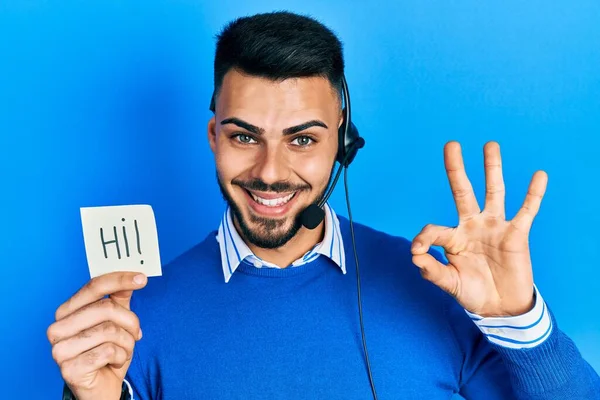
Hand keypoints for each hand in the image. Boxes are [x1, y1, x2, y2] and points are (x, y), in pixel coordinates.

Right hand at [47, 271, 146, 399]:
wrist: (102, 388)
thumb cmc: (108, 353)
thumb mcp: (117, 322)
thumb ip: (120, 298)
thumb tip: (133, 277)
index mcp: (66, 312)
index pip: (94, 286)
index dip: (119, 279)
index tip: (142, 278)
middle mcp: (58, 328)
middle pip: (106, 308)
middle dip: (130, 321)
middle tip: (136, 333)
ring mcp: (60, 349)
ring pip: (109, 330)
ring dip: (127, 342)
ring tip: (123, 351)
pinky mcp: (69, 368)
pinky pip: (108, 351)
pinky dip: (121, 357)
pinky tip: (115, 363)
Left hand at [411, 141, 546, 316]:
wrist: (500, 307)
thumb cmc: (472, 293)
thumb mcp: (449, 284)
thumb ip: (432, 271)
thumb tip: (415, 256)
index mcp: (452, 238)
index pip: (433, 230)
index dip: (423, 239)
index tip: (418, 251)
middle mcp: (472, 226)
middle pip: (462, 192)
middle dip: (456, 169)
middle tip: (451, 145)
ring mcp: (494, 227)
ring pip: (493, 192)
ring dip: (492, 169)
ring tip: (490, 145)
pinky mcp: (516, 234)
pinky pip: (527, 211)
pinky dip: (534, 194)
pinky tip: (539, 175)